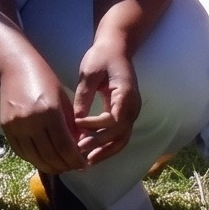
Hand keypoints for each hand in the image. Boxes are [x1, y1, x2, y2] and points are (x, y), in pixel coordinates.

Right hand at [0, 51, 84, 176]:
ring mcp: (16, 125)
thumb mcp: (64, 101)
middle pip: (50, 156)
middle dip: (65, 166)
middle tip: (73, 166)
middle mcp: (31, 121)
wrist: (15, 66)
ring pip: (35, 158)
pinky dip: (34, 159)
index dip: (76, 160)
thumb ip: (71, 126)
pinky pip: (21, 152)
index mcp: (49, 111)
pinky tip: (43, 158)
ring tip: (60, 165)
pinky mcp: (6, 127)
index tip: (83, 164)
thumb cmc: (44, 79)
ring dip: (50, 166)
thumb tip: (78, 149)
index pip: (65, 147)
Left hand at [70, 35, 139, 165]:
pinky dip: (107, 145)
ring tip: (86, 161)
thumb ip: (84, 95)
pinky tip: (92, 152)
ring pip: (121, 139)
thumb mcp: (89, 72)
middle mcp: (133, 108)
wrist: (116, 47)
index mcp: (126, 95)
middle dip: (100, 146)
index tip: (77, 125)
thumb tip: (75, 120)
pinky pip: (119, 135)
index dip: (95, 126)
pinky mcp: (125, 114)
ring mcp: (131, 113)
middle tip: (79, 153)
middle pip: (120, 135)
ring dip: (105, 151)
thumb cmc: (102, 56)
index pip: (114, 119)